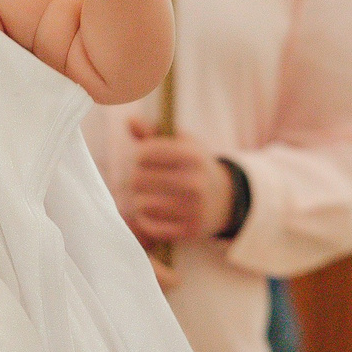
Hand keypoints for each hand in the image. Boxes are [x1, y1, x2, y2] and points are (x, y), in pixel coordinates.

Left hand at [120, 118, 234, 243]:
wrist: (222, 200)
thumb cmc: (192, 166)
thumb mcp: (181, 144)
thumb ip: (153, 132)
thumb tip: (129, 120)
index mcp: (193, 156)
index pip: (145, 153)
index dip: (139, 155)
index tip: (144, 158)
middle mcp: (195, 183)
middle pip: (137, 179)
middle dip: (136, 178)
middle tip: (143, 179)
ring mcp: (193, 209)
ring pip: (140, 204)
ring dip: (139, 200)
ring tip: (148, 196)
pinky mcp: (188, 231)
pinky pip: (149, 226)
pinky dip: (145, 219)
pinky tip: (153, 212)